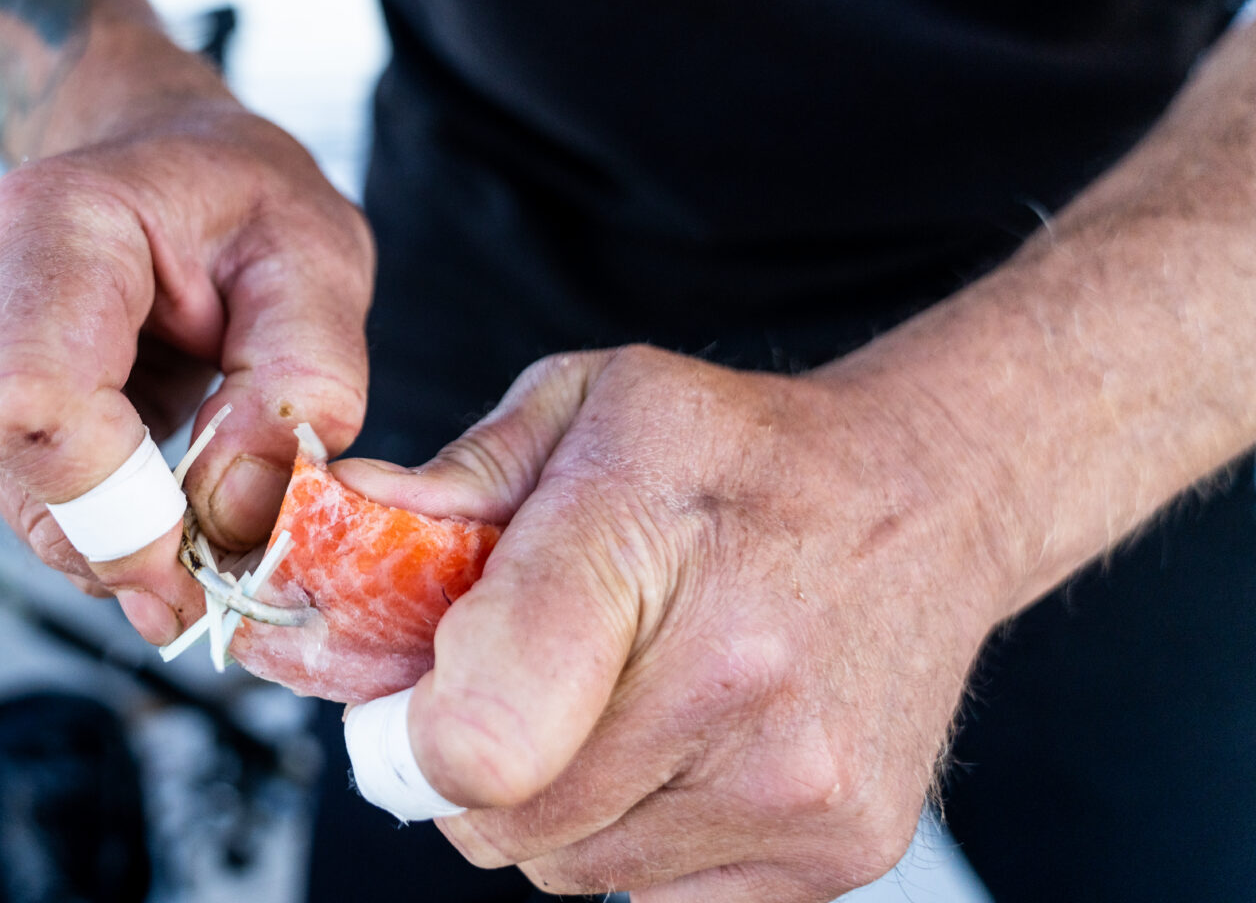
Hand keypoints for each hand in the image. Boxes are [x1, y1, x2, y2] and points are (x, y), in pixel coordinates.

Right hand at [0, 97, 373, 642]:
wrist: (164, 164)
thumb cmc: (239, 198)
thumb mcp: (319, 259)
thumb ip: (305, 381)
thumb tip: (234, 517)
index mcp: (46, 226)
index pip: (30, 404)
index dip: (121, 505)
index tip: (213, 546)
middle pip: (31, 478)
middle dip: (145, 537)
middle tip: (243, 543)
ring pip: (35, 513)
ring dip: (136, 534)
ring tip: (215, 477)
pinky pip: (40, 509)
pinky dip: (116, 523)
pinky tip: (167, 473)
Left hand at [341, 346, 1008, 899]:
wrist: (921, 504)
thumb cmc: (738, 454)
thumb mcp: (582, 404)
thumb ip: (453, 483)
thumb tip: (335, 531)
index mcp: (645, 543)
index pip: (478, 732)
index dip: (407, 733)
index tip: (408, 698)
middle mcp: (736, 681)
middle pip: (500, 819)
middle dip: (465, 763)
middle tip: (506, 684)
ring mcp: (795, 785)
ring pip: (568, 870)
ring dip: (548, 805)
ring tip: (603, 701)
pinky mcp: (836, 854)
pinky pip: (651, 900)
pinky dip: (627, 841)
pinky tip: (668, 747)